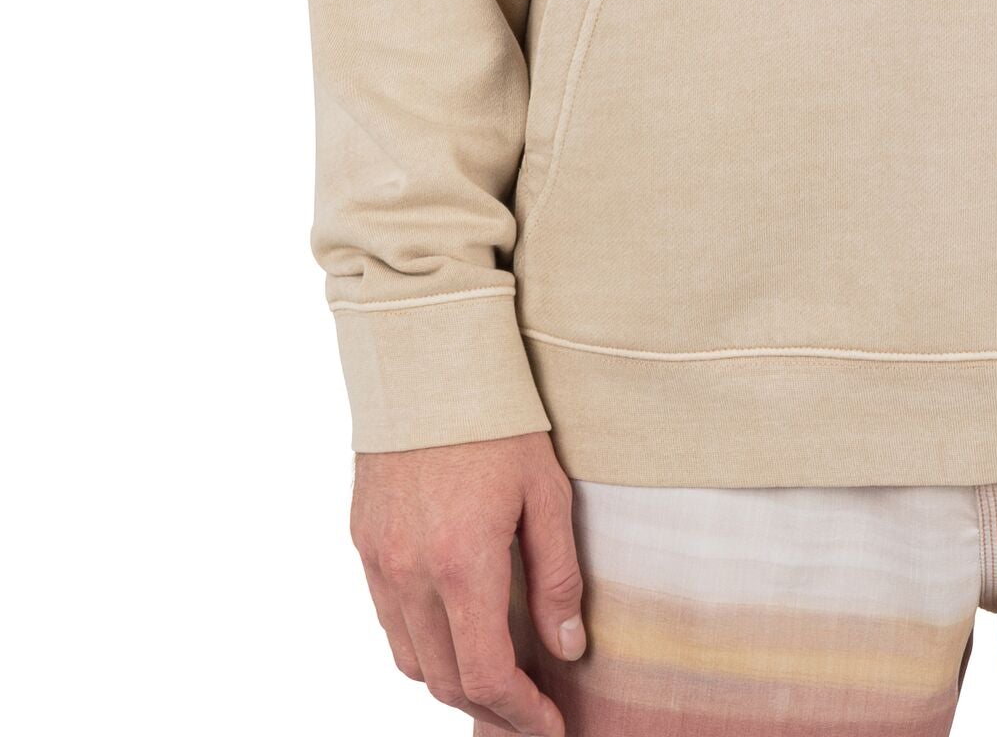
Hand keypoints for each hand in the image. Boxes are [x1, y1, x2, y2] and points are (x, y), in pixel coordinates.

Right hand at [351, 431, 584, 734]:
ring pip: (411, 660)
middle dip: (492, 709)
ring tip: (498, 681)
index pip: (487, 675)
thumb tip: (567, 647)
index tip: (549, 727)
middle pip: (446, 681)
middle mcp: (410, 573)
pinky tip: (456, 632)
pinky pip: (389, 620)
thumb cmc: (497, 419)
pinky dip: (422, 644)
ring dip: (453, 682)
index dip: (520, 713)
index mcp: (462, 563)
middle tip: (531, 714)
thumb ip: (557, 576)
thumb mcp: (547, 492)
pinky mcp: (363, 543)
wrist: (427, 360)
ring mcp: (379, 561)